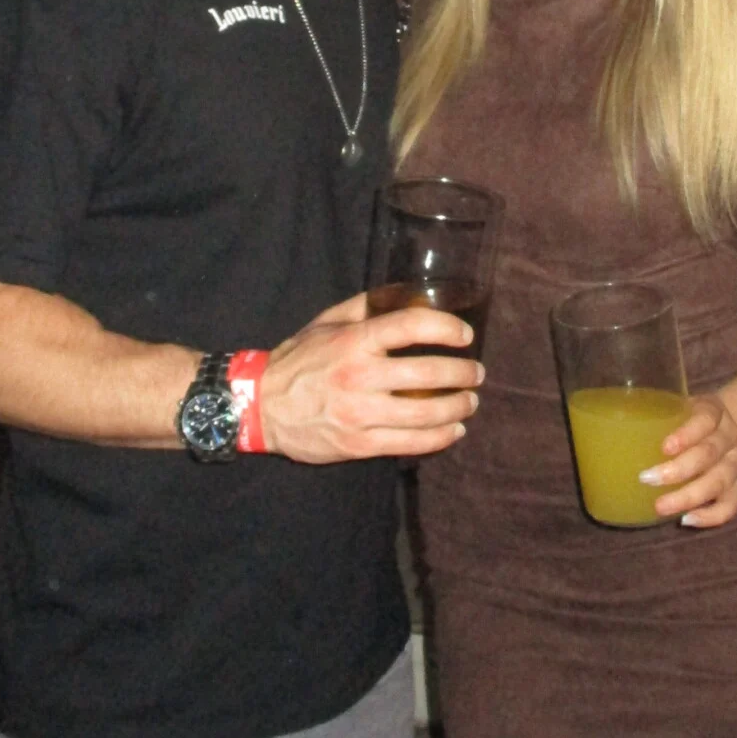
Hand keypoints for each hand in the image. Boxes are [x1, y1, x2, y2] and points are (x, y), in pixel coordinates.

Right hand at [258, 292, 483, 463]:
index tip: (465, 335)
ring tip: (470, 402)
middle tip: (476, 373)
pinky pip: (410, 444)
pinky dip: (439, 438)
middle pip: (427, 374)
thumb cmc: (298, 359)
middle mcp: (359, 376)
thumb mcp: (326, 322)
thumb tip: (405, 293)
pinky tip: (453, 431)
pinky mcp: (359, 444)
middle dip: (462, 374)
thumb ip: (365, 307)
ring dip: (458, 407)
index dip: (446, 328)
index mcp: (354, 341)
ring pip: (425, 413)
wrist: (259, 406)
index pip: (411, 326)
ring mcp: (360, 413)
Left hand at [640, 394, 736, 526]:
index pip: (705, 419)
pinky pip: (731, 505)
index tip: (664, 447)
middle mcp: (729, 438)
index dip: (687, 434)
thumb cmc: (686, 419)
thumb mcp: (674, 407)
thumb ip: (650, 415)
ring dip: (690, 496)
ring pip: (720, 482)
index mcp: (713, 412)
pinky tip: (686, 520)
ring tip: (661, 507)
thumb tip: (595, 433)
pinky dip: (711, 516)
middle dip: (680, 470)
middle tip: (647, 479)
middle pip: (710, 454)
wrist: (725, 428)